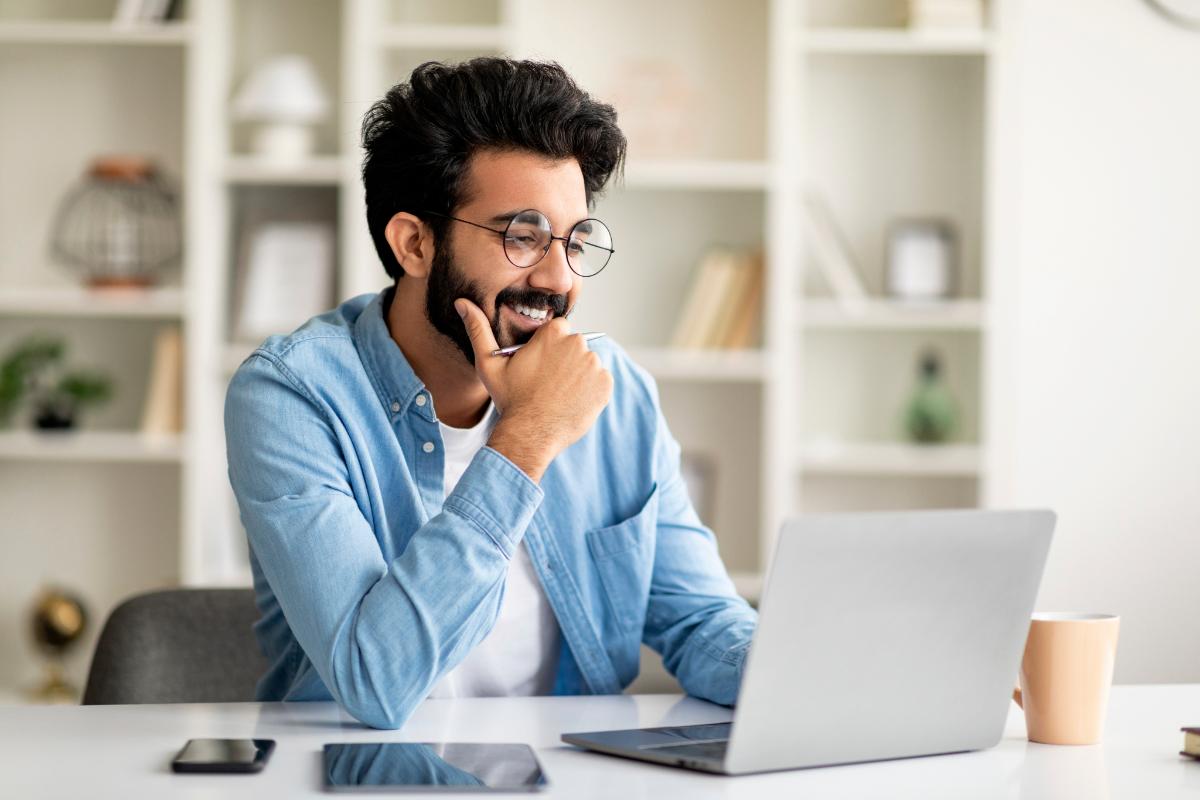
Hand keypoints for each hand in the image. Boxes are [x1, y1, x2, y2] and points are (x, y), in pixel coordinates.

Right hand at [455, 298, 612, 481]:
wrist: (530, 433)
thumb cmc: (509, 398)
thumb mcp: (489, 363)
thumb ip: (478, 329)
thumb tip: (461, 302)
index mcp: (553, 332)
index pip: (558, 331)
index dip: (548, 349)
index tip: (539, 365)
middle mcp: (577, 343)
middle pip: (574, 347)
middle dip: (564, 361)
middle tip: (548, 383)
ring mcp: (594, 365)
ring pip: (587, 365)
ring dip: (577, 376)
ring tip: (559, 394)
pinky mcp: (605, 385)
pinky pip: (600, 382)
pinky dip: (590, 391)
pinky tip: (571, 402)